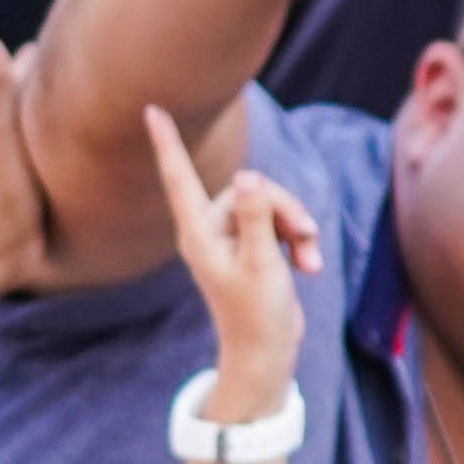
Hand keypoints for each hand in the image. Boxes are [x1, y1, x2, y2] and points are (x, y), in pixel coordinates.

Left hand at [141, 97, 323, 406]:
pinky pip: (277, 225)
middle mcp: (211, 231)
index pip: (180, 178)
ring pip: (269, 207)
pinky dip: (297, 242)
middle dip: (285, 209)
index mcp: (200, 233)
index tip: (151, 109)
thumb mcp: (263, 263)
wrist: (265, 355)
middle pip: (249, 191)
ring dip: (297, 229)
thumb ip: (257, 217)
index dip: (168, 143)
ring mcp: (231, 240)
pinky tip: (309, 267)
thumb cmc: (257, 314)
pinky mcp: (251, 249)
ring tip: (312, 263)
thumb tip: (248, 176)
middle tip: (309, 237)